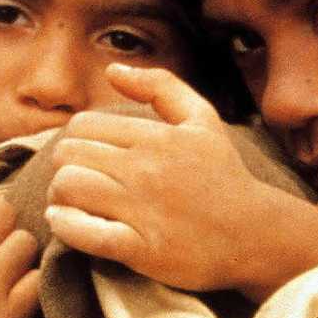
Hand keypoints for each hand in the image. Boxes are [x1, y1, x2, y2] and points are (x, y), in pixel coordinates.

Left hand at [46, 64, 317, 300]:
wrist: (257, 235)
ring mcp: (143, 209)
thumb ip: (159, 86)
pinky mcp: (141, 248)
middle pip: (68, 154)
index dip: (76, 140)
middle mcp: (147, 169)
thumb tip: (112, 69)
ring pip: (69, 186)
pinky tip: (68, 223)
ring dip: (61, 196)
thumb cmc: (224, 176)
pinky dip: (65, 225)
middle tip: (78, 181)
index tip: (88, 157)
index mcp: (157, 137)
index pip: (83, 126)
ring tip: (73, 202)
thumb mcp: (202, 119)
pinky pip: (82, 231)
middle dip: (65, 166)